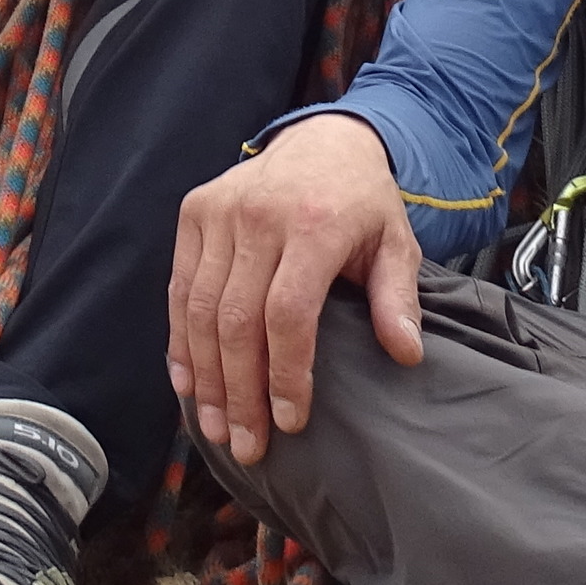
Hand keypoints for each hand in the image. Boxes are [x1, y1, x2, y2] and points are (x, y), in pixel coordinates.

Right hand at [170, 115, 421, 466]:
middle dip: (239, 392)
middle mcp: (257, 216)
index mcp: (312, 223)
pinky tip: (188, 385)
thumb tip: (407, 354)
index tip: (290, 422)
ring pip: (199, 310)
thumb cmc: (362, 202)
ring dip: (206, 377)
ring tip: (217, 430)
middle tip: (247, 446)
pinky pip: (178, 287)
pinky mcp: (194, 212)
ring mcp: (219, 211)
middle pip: (236, 320)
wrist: (323, 138)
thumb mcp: (396, 242)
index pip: (288, 313)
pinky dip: (180, 341)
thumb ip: (399, 297)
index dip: (284, 373)